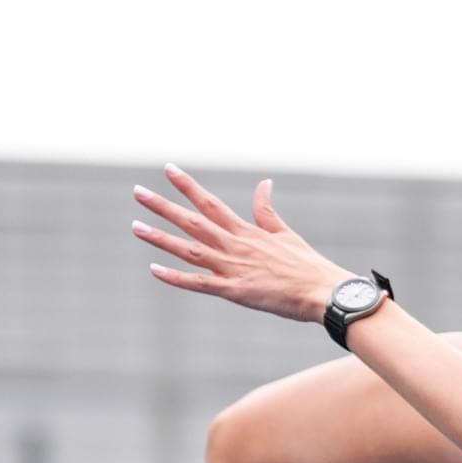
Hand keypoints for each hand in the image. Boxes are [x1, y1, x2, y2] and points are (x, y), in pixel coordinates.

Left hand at [132, 167, 350, 320]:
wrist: (325, 292)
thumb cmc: (310, 267)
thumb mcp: (286, 233)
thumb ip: (267, 211)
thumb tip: (264, 183)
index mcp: (247, 232)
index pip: (210, 203)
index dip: (188, 186)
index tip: (168, 169)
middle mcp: (235, 246)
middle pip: (192, 221)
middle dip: (163, 206)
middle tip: (137, 192)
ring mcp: (233, 268)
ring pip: (189, 249)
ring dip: (161, 238)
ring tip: (136, 226)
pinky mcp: (236, 291)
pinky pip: (200, 284)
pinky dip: (176, 277)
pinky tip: (154, 270)